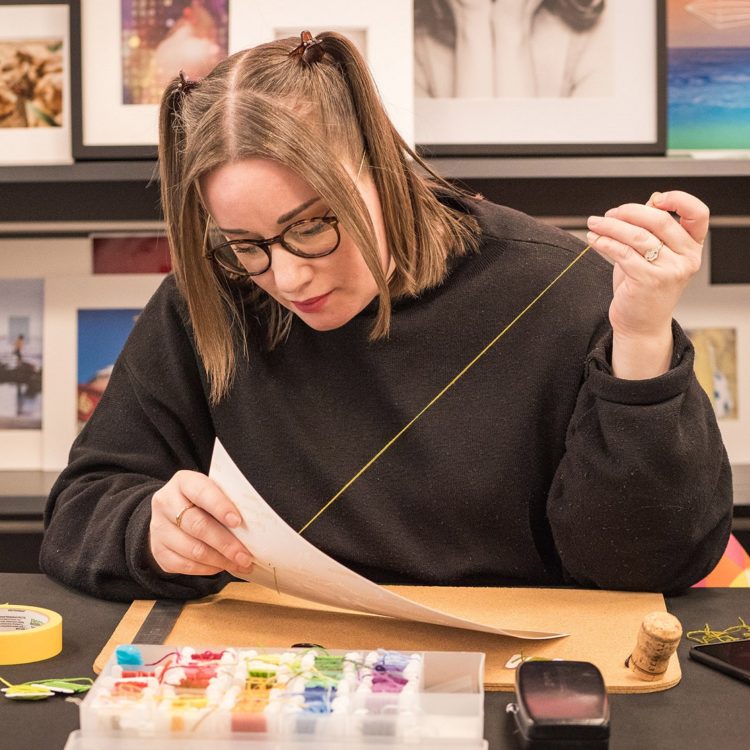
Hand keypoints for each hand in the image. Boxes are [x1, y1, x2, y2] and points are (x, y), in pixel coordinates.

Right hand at [149, 470, 253, 575]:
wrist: (171, 513)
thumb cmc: (202, 501)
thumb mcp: (213, 491)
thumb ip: (228, 502)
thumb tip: (254, 527)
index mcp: (183, 482)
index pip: (202, 492)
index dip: (220, 507)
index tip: (238, 522)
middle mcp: (165, 503)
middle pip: (198, 526)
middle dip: (225, 543)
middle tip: (246, 556)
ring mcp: (159, 528)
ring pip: (192, 550)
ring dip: (220, 560)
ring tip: (240, 564)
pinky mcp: (158, 551)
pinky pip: (184, 565)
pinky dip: (207, 569)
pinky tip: (222, 567)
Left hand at [586, 190, 707, 378]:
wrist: (641, 325)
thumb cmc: (644, 287)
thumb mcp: (653, 256)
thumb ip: (652, 230)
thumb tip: (646, 202)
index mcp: (692, 247)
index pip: (697, 214)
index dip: (678, 199)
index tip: (655, 198)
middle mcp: (686, 258)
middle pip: (659, 220)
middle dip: (628, 212)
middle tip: (608, 214)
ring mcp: (669, 270)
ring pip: (636, 235)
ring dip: (610, 226)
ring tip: (594, 224)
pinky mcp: (648, 280)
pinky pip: (622, 252)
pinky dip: (604, 242)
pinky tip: (593, 239)